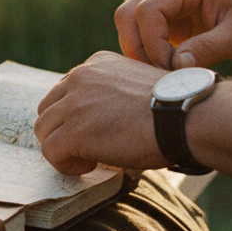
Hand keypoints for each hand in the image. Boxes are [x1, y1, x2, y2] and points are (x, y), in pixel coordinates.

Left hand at [34, 52, 166, 175]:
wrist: (187, 117)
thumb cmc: (174, 108)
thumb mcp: (138, 85)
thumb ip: (113, 92)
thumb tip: (101, 119)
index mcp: (96, 64)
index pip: (66, 90)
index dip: (75, 115)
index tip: (95, 130)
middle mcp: (80, 77)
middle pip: (48, 109)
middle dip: (62, 130)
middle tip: (87, 147)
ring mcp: (74, 103)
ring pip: (45, 130)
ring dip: (62, 148)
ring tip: (90, 158)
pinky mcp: (74, 130)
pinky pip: (51, 151)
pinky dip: (65, 164)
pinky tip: (89, 166)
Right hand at [115, 0, 231, 69]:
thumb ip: (209, 49)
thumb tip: (175, 67)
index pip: (147, 11)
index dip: (152, 44)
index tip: (173, 69)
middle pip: (127, 14)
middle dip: (137, 48)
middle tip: (160, 75)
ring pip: (129, 23)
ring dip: (140, 51)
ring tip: (166, 74)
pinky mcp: (168, 16)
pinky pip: (143, 33)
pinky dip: (149, 53)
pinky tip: (170, 69)